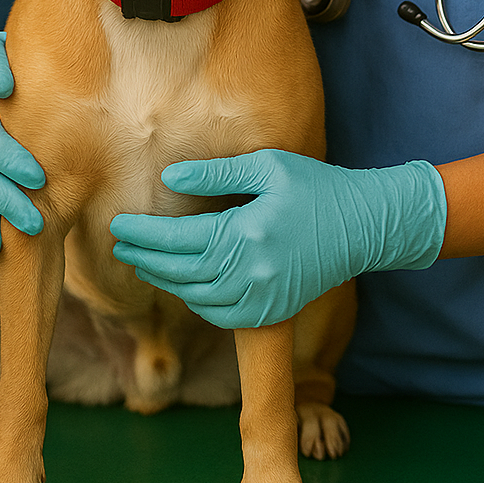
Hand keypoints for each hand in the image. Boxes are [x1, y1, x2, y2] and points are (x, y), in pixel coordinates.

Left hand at [110, 150, 445, 328]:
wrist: (364, 226)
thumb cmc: (316, 187)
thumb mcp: (268, 167)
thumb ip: (216, 176)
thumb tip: (168, 178)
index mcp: (247, 235)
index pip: (180, 239)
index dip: (145, 234)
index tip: (119, 224)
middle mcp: (252, 274)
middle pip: (183, 271)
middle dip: (147, 257)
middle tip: (120, 244)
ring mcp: (264, 298)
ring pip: (199, 298)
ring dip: (167, 281)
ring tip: (144, 263)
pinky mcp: (274, 311)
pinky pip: (223, 315)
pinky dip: (197, 302)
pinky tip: (185, 285)